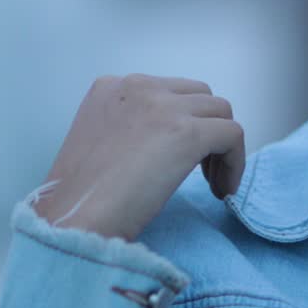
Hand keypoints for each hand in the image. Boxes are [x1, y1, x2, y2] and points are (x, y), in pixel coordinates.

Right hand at [31, 73, 245, 241]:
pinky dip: (235, 163)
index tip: (177, 157)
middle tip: (199, 170)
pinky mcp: (188, 132)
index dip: (181, 123)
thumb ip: (132, 125)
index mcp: (112, 87)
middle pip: (199, 96)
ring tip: (211, 183)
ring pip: (221, 112)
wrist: (73, 222)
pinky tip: (222, 191)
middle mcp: (139, 86)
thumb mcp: (99, 141)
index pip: (168, 92)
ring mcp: (164, 107)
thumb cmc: (80, 199)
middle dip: (206, 129)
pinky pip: (233, 135)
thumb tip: (170, 137)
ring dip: (221, 147)